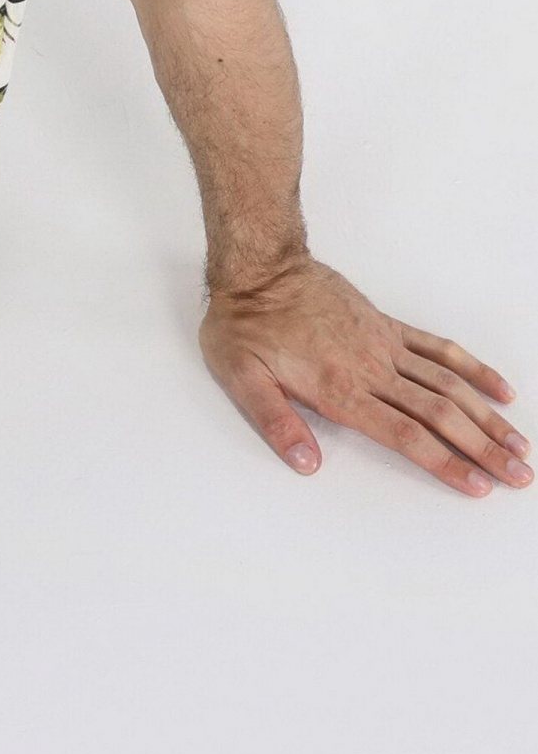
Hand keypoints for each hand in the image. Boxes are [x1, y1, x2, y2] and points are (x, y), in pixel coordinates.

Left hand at [200, 253, 528, 496]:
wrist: (259, 268)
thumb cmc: (245, 325)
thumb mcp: (242, 378)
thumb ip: (277, 423)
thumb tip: (306, 465)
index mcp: (342, 390)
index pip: (406, 436)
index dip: (445, 462)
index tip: (478, 485)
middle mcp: (373, 370)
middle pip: (441, 415)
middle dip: (483, 449)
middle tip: (519, 476)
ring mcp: (385, 345)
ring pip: (450, 385)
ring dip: (488, 417)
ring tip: (520, 445)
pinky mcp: (388, 325)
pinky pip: (440, 348)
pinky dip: (473, 369)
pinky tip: (500, 389)